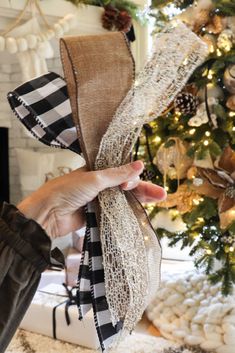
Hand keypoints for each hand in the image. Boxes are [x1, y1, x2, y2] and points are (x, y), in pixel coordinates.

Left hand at [17, 161, 165, 237]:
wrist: (47, 214)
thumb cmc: (66, 191)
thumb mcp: (94, 179)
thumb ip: (117, 175)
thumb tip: (139, 165)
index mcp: (97, 170)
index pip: (121, 171)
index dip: (131, 176)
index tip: (132, 184)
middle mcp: (99, 184)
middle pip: (126, 186)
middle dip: (143, 189)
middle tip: (161, 195)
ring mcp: (99, 200)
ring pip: (123, 199)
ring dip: (139, 200)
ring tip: (158, 201)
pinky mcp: (97, 214)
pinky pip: (116, 211)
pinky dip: (127, 212)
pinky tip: (140, 213)